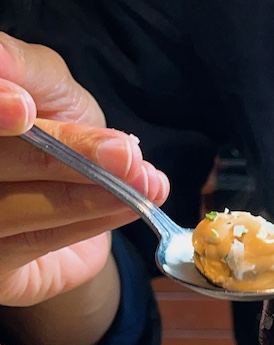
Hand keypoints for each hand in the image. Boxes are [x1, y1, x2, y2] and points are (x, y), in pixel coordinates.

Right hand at [0, 32, 167, 307]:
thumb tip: (1, 59)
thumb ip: (29, 70)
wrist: (74, 206)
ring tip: (144, 182)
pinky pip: (35, 242)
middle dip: (65, 153)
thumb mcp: (50, 90)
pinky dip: (87, 221)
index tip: (23, 107)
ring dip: (89, 193)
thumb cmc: (57, 134)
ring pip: (14, 206)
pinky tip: (127, 206)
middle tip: (124, 153)